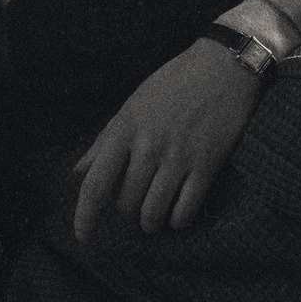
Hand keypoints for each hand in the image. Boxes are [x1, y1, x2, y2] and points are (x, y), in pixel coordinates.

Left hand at [73, 37, 261, 241]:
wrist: (222, 65)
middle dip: (126, 211)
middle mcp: (148, 145)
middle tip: (134, 201)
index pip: (96, 182)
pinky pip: (185, 212)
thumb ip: (106, 139)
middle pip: (125, 203)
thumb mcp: (134, 103)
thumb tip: (78, 169)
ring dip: (150, 221)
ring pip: (152, 213)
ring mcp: (178, 157)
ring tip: (153, 215)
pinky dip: (178, 220)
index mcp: (125, 127)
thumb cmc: (174, 82)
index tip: (82, 236)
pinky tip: (177, 212)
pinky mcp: (206, 165)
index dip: (85, 215)